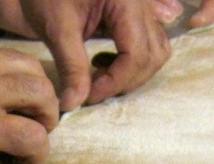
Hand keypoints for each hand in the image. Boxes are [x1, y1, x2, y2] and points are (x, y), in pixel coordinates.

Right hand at [0, 36, 59, 163]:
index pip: (0, 58)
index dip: (15, 83)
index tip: (15, 104)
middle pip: (29, 67)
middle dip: (41, 94)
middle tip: (38, 119)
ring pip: (38, 93)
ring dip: (46, 118)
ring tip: (38, 138)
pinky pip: (30, 135)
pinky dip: (37, 151)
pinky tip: (26, 161)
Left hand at [18, 0, 171, 109]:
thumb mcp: (57, 28)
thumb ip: (70, 67)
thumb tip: (74, 104)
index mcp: (126, 2)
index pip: (136, 54)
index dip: (115, 83)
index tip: (88, 97)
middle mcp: (141, 3)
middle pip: (152, 55)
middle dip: (125, 81)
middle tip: (93, 89)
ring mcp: (143, 7)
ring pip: (156, 50)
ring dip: (133, 72)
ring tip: (100, 73)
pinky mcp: (134, 13)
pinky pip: (150, 41)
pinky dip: (133, 59)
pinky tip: (104, 60)